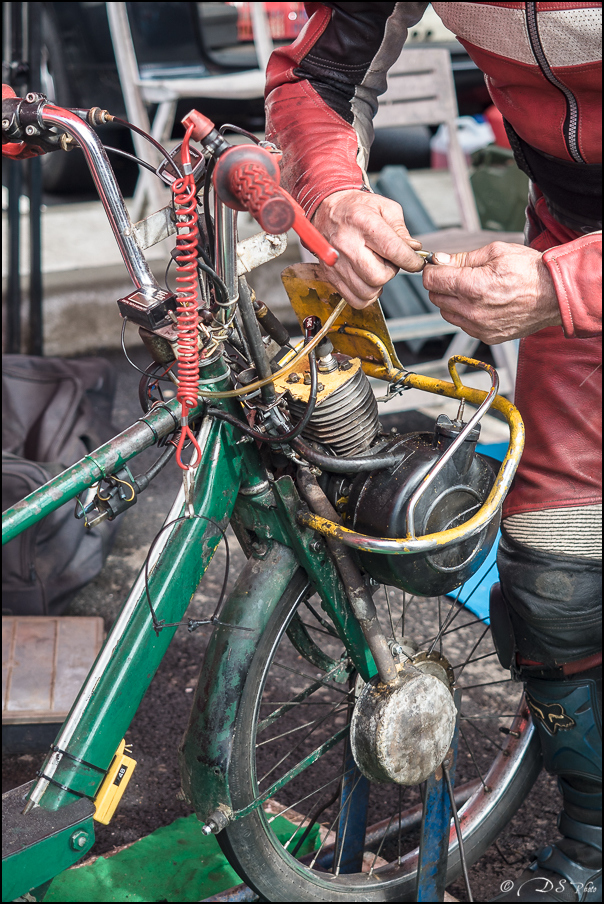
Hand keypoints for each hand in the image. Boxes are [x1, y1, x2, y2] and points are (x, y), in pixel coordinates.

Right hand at [312, 190, 423, 308]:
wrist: (324, 210)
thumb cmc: (355, 208)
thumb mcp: (384, 208)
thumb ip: (401, 230)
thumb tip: (413, 250)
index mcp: (362, 221)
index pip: (393, 250)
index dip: (410, 260)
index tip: (416, 262)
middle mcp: (346, 243)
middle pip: (378, 276)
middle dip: (390, 272)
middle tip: (388, 261)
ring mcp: (335, 262)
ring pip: (367, 291)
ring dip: (378, 284)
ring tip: (376, 268)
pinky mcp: (329, 275)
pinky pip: (354, 299)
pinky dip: (366, 295)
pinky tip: (367, 281)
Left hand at [423, 242, 561, 343]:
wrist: (555, 295)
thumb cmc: (530, 271)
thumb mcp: (496, 253)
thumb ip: (463, 258)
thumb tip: (440, 260)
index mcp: (472, 286)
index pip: (431, 281)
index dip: (432, 270)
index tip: (438, 266)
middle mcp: (472, 311)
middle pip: (435, 297)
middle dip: (442, 284)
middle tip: (458, 275)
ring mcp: (479, 327)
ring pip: (447, 313)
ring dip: (452, 300)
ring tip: (473, 289)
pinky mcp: (486, 336)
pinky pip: (463, 325)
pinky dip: (465, 314)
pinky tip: (482, 303)